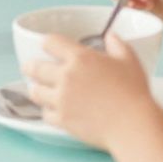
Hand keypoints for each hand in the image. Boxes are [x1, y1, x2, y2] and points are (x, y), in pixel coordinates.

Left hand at [26, 30, 154, 147]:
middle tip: (29, 67)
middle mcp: (66, 77)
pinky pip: (45, 115)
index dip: (47, 42)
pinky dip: (48, 112)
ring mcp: (62, 100)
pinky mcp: (62, 120)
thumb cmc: (133, 93)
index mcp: (80, 58)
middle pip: (35, 67)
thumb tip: (111, 37)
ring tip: (38, 89)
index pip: (51, 42)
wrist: (132, 125)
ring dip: (36, 89)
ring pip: (35, 92)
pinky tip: (53, 110)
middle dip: (30, 66)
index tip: (47, 45)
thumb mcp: (129, 60)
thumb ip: (117, 45)